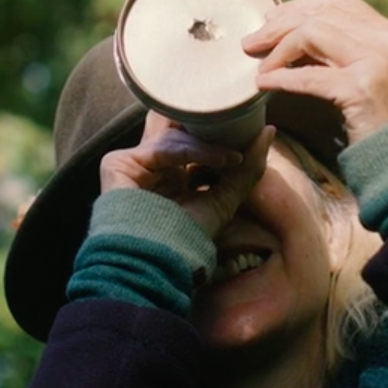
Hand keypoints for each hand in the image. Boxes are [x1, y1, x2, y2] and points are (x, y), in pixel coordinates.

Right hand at [99, 112, 274, 237]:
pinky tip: (221, 158)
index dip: (219, 136)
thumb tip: (269, 131)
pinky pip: (163, 147)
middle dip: (211, 130)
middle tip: (238, 128)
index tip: (247, 132)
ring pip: (176, 137)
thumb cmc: (186, 239)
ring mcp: (134, 165)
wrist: (157, 259)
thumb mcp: (226, 200)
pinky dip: (195, 150)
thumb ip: (248, 168)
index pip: (195, 144)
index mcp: (173, 179)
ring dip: (210, 145)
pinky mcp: (119, 163)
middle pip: (181, 133)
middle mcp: (153, 169)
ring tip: (235, 157)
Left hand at [241, 0, 387, 144]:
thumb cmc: (387, 126)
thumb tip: (294, 34)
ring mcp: (378, 61)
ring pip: (311, 34)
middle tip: (251, 42)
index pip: (339, 2)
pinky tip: (263, 84)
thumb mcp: (374, 77)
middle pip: (321, 14)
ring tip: (258, 65)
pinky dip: (282, 77)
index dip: (300, 8)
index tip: (273, 21)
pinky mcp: (362, 89)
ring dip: (277, 49)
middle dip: (279, 25)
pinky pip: (309, 75)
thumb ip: (347, 53)